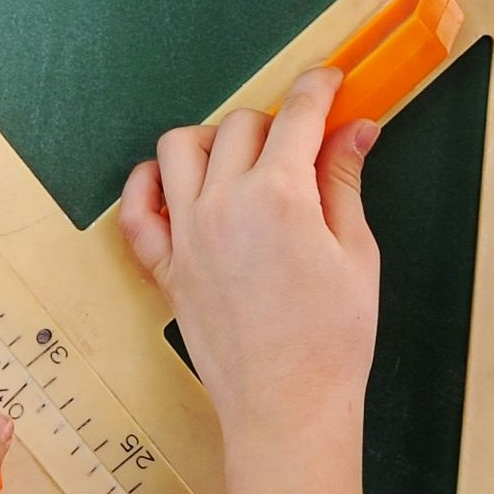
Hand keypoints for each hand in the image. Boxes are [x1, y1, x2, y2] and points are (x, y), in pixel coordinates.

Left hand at [120, 68, 381, 493]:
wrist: (287, 410)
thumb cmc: (332, 341)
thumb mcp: (356, 252)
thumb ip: (345, 181)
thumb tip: (355, 129)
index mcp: (279, 194)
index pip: (297, 112)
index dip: (319, 88)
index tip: (331, 83)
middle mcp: (223, 202)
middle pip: (239, 124)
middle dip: (274, 121)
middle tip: (301, 145)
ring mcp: (186, 234)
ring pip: (179, 148)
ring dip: (212, 141)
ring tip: (242, 162)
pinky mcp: (165, 268)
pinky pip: (136, 210)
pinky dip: (147, 186)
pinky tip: (175, 187)